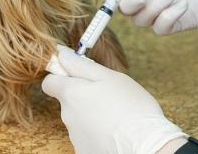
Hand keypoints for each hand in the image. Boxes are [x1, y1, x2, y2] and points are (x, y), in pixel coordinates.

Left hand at [42, 47, 185, 153]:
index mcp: (71, 94)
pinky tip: (115, 132)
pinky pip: (87, 136)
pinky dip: (97, 133)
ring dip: (92, 115)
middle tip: (108, 96)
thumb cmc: (132, 108)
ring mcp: (75, 136)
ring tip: (116, 116)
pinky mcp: (84, 151)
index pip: (50, 83)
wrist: (148, 146)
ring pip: (79, 119)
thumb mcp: (109, 77)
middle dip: (83, 96)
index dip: (61, 76)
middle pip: (68, 101)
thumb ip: (81, 65)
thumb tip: (61, 54)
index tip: (77, 75)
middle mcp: (68, 116)